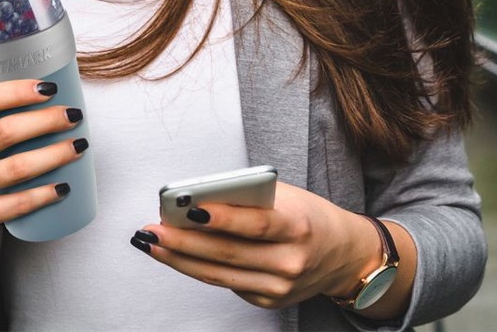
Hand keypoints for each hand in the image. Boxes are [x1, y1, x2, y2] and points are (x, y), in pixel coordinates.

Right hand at [0, 78, 86, 313]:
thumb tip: (40, 94)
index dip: (17, 91)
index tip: (47, 87)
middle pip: (6, 132)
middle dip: (46, 121)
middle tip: (73, 115)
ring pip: (16, 168)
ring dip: (54, 155)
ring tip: (78, 145)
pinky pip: (15, 204)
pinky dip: (43, 194)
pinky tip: (63, 186)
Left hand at [130, 181, 383, 309]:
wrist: (343, 254)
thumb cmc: (308, 215)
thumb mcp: (287, 196)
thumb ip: (249, 197)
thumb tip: (199, 197)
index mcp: (299, 227)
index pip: (255, 223)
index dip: (222, 216)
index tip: (190, 207)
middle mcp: (290, 262)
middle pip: (228, 253)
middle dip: (184, 240)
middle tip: (153, 227)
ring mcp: (279, 287)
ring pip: (220, 274)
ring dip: (180, 258)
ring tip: (154, 242)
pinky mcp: (268, 301)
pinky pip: (226, 283)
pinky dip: (198, 269)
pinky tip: (176, 255)